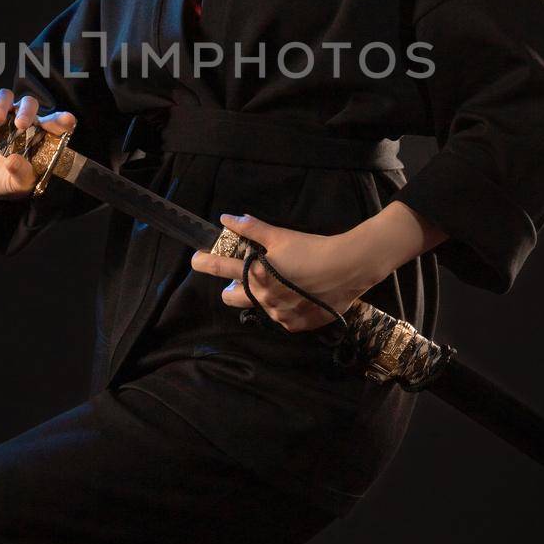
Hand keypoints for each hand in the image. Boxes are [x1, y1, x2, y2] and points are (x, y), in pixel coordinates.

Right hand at [0, 76, 76, 199]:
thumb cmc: (0, 180)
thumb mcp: (14, 184)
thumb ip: (20, 175)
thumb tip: (14, 160)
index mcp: (36, 137)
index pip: (54, 125)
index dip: (62, 120)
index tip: (67, 120)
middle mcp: (20, 120)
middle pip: (29, 105)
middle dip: (27, 111)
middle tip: (20, 124)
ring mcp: (0, 113)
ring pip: (6, 96)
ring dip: (3, 103)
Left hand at [190, 212, 371, 332]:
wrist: (348, 268)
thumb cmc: (312, 249)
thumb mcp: (281, 235)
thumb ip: (252, 228)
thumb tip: (227, 218)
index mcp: (256, 275)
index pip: (221, 268)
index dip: (205, 262)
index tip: (196, 259)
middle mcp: (262, 298)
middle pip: (232, 297)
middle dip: (231, 288)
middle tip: (242, 278)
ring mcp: (278, 314)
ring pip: (259, 306)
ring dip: (261, 296)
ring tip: (278, 283)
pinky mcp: (295, 325)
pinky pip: (280, 318)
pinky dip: (282, 307)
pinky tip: (295, 296)